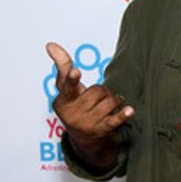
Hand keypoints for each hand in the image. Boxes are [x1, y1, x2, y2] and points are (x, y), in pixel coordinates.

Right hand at [46, 42, 131, 170]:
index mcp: (62, 101)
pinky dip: (123, 115)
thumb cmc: (74, 105)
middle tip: (100, 97)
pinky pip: (114, 121)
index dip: (72, 79)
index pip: (68, 88)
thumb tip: (50, 44)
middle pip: (97, 91)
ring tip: (110, 105)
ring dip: (114, 100)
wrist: (83, 137)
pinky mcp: (102, 130)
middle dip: (103, 91)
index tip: (75, 71)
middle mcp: (73, 114)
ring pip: (109, 102)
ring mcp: (87, 124)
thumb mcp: (66, 88)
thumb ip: (62, 67)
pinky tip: (130, 110)